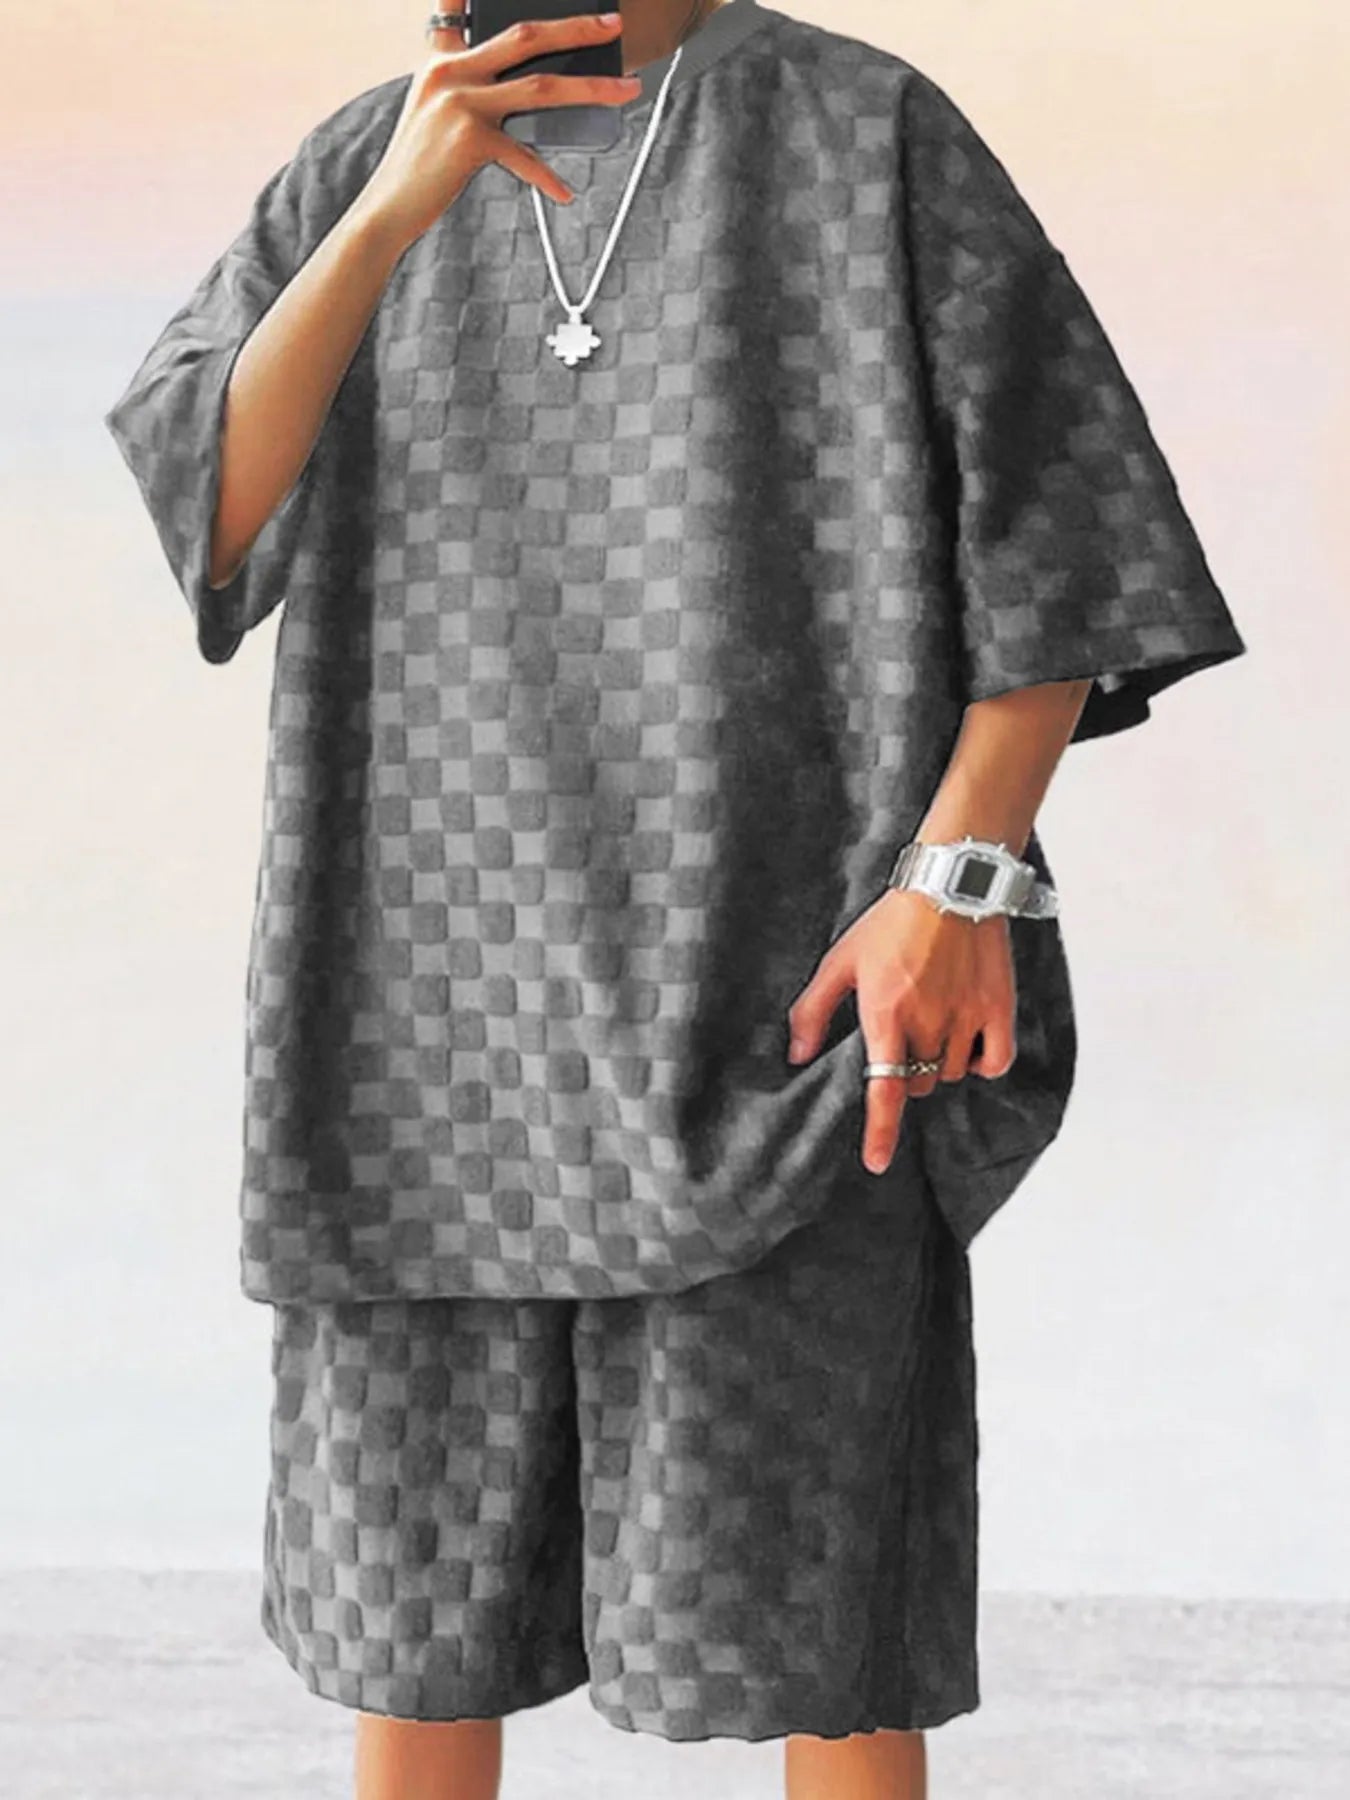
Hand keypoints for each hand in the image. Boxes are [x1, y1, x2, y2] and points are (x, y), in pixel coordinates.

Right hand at [359, 10, 640, 250]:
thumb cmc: (422, 165)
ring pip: (540, 87)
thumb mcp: (437, 112)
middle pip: (526, 37)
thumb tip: (535, 89)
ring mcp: (460, 103)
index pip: (467, 8)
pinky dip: (546, 178)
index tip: (559, 0)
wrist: (389, 208)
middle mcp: (450, 71)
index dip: (498, 0)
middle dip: (575, 28)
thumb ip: (472, 87)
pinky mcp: (470, 140)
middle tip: (613, 25)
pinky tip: (564, 194)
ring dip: (591, 88)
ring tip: (627, 90)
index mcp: (443, 58)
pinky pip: (524, 155)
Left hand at [785, 889, 1018, 1175]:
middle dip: (905, 1072)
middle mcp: (928, 1022)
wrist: (951, 885)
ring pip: (951, 1073)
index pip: (884, 1089)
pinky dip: (983, 1062)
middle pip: (916, 1083)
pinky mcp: (999, 1009)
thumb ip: (814, 1009)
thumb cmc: (890, 922)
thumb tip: (797, 1055)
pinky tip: (971, 1044)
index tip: (876, 1164)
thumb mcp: (840, 960)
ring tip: (934, 1022)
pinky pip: (995, 1061)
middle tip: (902, 1037)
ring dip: (939, 1064)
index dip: (880, 1131)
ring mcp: (967, 1017)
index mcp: (885, 1014)